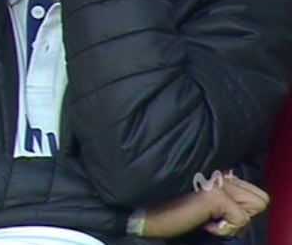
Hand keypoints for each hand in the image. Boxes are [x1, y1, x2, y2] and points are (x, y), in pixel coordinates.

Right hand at [138, 178, 265, 238]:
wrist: (139, 214)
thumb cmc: (162, 208)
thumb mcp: (195, 197)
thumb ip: (216, 192)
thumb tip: (236, 205)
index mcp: (212, 169)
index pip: (248, 187)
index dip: (237, 205)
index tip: (212, 212)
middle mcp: (216, 170)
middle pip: (258, 195)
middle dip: (241, 212)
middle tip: (214, 217)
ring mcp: (216, 181)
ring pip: (256, 204)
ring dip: (235, 219)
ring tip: (209, 218)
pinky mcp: (213, 195)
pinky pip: (241, 219)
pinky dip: (225, 229)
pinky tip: (203, 224)